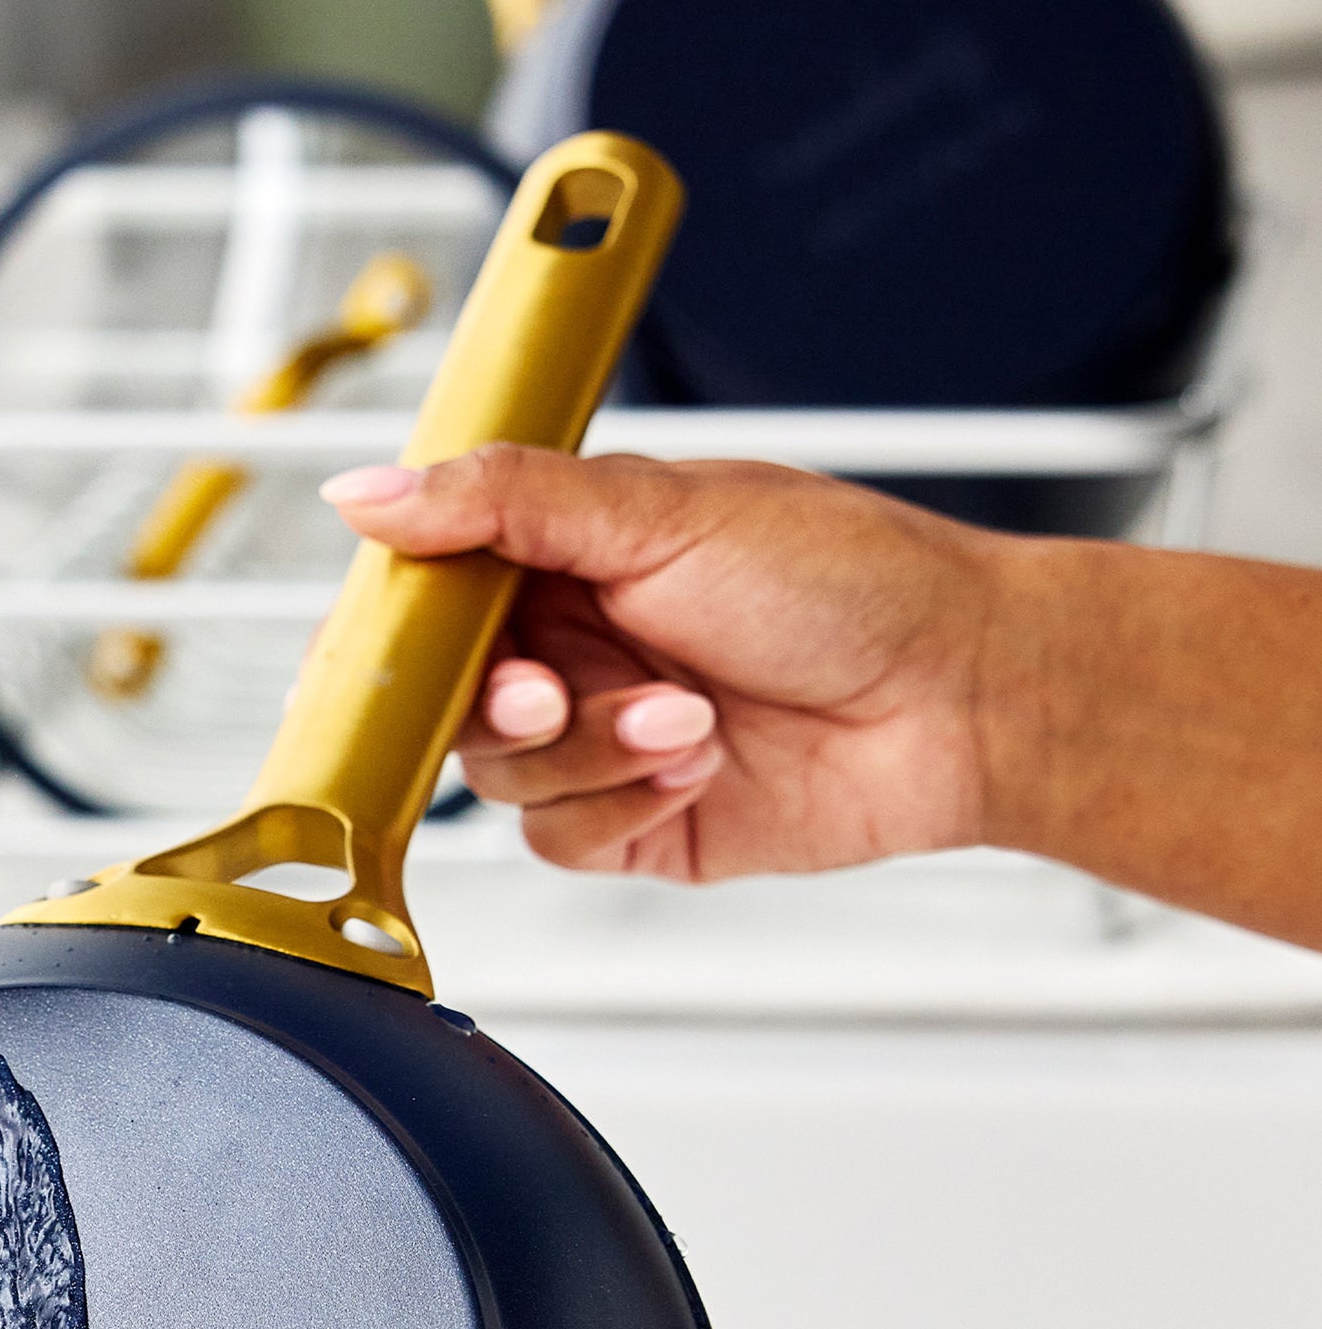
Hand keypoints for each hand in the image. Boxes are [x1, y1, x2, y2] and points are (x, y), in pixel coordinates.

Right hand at [321, 452, 1005, 881]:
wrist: (962, 694)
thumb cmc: (848, 578)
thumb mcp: (661, 510)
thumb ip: (503, 500)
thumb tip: (367, 491)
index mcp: (560, 556)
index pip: (422, 597)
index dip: (384, 635)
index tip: (379, 657)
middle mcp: (569, 647)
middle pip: (445, 700)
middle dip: (498, 703)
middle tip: (551, 690)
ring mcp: (596, 738)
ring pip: (503, 776)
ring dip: (590, 749)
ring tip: (687, 717)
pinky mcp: (631, 822)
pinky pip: (561, 837)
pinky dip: (623, 802)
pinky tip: (700, 766)